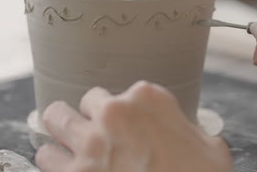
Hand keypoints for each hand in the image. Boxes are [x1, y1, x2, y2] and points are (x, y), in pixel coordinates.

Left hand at [35, 81, 232, 171]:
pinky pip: (46, 160)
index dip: (124, 112)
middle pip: (82, 101)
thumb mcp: (209, 147)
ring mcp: (91, 144)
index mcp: (147, 99)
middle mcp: (114, 113)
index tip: (129, 127)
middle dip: (87, 116)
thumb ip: (189, 131)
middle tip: (94, 132)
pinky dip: (55, 163)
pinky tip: (65, 168)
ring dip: (63, 135)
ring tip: (70, 148)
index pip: (122, 92)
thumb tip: (184, 138)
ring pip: (54, 121)